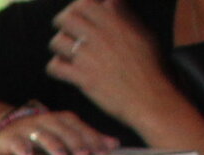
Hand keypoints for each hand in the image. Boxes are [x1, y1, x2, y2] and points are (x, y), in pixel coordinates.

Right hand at [0, 104, 117, 154]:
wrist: (6, 126)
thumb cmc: (41, 132)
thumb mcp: (65, 132)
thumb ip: (87, 137)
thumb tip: (114, 144)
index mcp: (62, 120)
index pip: (80, 127)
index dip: (92, 138)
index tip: (104, 150)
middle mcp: (47, 121)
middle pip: (64, 131)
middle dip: (75, 142)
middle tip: (85, 154)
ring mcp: (29, 129)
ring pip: (43, 135)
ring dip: (52, 144)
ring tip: (61, 154)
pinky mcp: (11, 138)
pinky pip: (17, 142)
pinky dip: (22, 148)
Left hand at [50, 0, 174, 135]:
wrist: (148, 96)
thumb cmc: (149, 66)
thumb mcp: (142, 34)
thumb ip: (123, 16)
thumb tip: (110, 2)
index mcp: (115, 23)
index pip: (84, 4)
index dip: (77, 7)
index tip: (79, 15)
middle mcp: (99, 36)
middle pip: (66, 18)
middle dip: (62, 23)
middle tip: (67, 31)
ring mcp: (89, 57)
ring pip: (57, 41)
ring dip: (59, 47)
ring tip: (67, 53)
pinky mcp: (82, 77)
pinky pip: (54, 67)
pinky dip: (56, 67)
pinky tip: (64, 70)